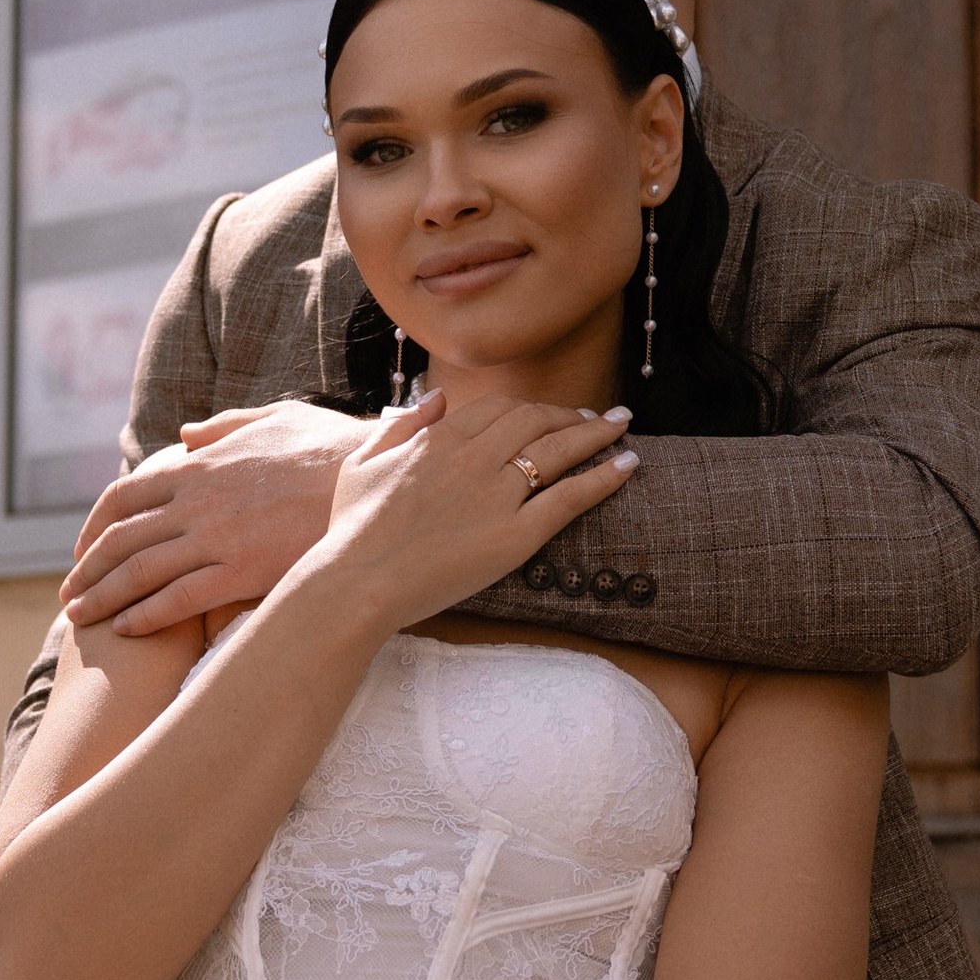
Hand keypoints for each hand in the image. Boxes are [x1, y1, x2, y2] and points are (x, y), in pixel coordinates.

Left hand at [59, 402, 354, 635]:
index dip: (95, 526)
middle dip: (87, 568)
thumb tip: (183, 435)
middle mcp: (198, 500)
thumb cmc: (333, 447)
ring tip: (79, 618)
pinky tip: (128, 630)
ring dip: (102, 596)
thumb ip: (224, 426)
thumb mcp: (275, 418)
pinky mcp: (244, 571)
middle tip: (69, 594)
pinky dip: (146, 615)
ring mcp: (218, 537)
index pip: (125, 496)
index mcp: (201, 464)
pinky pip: (179, 598)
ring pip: (140, 571)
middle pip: (121, 538)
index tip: (84, 549)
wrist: (378, 476)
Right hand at [314, 387, 639, 634]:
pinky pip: (569, 498)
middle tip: (599, 417)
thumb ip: (402, 424)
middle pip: (536, 420)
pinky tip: (627, 466)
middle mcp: (473, 457)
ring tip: (621, 427)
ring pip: (558, 451)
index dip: (534, 408)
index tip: (553, 413)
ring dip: (596, 433)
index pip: (500, 409)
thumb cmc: (353, 529)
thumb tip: (439, 397)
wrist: (356, 582)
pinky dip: (602, 478)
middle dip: (572, 414)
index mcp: (439, 438)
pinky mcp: (515, 535)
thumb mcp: (363, 462)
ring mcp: (496, 494)